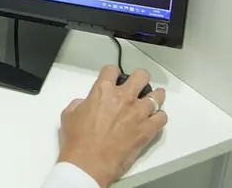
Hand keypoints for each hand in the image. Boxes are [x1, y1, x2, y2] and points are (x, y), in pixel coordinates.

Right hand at [57, 66, 167, 187]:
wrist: (88, 162)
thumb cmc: (78, 140)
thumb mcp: (69, 114)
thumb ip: (80, 103)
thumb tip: (85, 104)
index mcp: (103, 91)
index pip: (112, 69)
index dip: (112, 72)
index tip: (112, 76)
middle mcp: (124, 98)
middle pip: (141, 76)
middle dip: (139, 78)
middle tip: (136, 84)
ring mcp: (138, 113)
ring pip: (157, 95)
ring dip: (153, 96)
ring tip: (151, 99)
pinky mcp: (147, 129)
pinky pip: (162, 117)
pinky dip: (159, 116)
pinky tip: (153, 119)